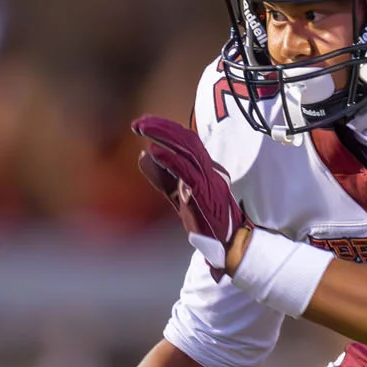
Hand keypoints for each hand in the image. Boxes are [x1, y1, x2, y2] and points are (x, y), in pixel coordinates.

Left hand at [132, 115, 247, 277]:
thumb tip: (142, 155)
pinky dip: (170, 159)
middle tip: (140, 122)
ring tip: (144, 129)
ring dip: (164, 137)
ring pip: (187, 150)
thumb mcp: (178, 195)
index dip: (166, 129)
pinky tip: (155, 151)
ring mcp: (209, 179)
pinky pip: (186, 171)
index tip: (145, 123)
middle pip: (186, 139)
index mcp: (205, 168)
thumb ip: (161, 176)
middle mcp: (209, 169)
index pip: (186, 140)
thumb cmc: (205, 220)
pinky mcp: (204, 192)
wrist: (226, 244)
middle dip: (162, 128)